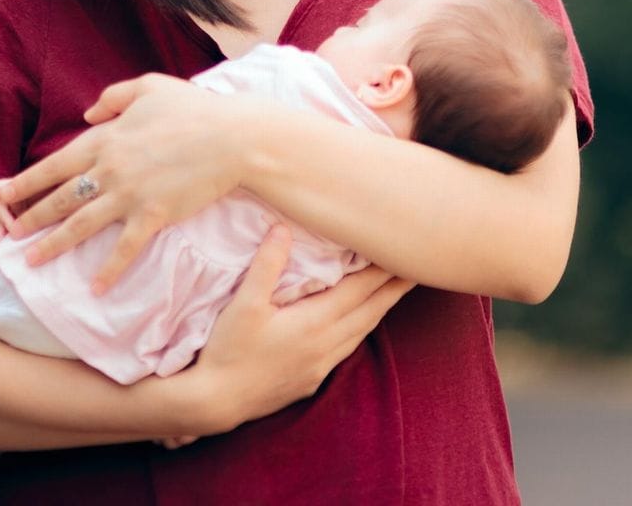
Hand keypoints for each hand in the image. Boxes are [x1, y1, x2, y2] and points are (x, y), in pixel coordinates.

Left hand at [0, 74, 260, 291]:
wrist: (233, 137)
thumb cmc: (195, 108)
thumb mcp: (150, 86)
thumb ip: (113, 97)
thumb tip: (87, 113)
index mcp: (107, 138)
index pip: (54, 164)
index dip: (24, 181)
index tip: (0, 196)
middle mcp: (110, 168)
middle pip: (61, 197)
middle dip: (30, 217)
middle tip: (7, 234)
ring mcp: (130, 194)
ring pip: (81, 225)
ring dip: (53, 245)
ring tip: (30, 261)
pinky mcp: (154, 215)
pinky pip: (125, 248)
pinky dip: (109, 270)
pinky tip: (95, 290)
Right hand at [171, 225, 413, 433]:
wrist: (214, 403)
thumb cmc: (228, 349)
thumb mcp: (243, 303)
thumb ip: (267, 264)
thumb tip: (282, 228)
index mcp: (315, 323)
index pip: (360, 291)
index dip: (384, 271)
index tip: (406, 253)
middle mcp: (325, 345)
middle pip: (370, 311)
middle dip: (393, 289)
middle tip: (417, 268)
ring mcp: (320, 366)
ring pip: (361, 332)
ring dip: (380, 309)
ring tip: (394, 291)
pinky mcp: (311, 380)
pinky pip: (346, 349)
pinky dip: (360, 330)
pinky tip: (359, 325)